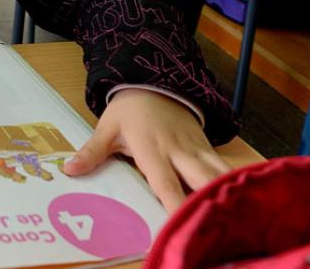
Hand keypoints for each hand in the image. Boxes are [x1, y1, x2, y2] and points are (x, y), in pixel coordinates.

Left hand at [63, 89, 230, 211]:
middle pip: (202, 181)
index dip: (174, 206)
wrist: (155, 82)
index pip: (165, 183)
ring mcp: (197, 150)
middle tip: (216, 227)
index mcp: (152, 149)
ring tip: (236, 218)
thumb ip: (92, 152)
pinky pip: (223, 168)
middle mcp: (179, 152)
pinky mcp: (208, 148)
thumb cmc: (129, 110)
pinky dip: (232, 184)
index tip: (178, 227)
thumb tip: (69, 170)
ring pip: (220, 174)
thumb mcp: (107, 128)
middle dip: (211, 203)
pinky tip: (240, 203)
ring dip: (228, 194)